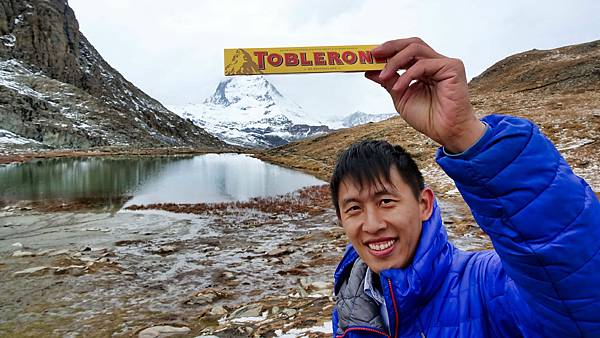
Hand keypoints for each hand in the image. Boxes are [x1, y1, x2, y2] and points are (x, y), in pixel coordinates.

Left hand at [366, 38, 485, 152]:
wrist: (446, 132)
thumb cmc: (428, 117)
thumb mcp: (400, 97)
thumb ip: (388, 82)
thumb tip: (370, 71)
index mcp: (424, 68)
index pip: (405, 51)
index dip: (388, 50)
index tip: (369, 56)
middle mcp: (435, 62)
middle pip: (411, 44)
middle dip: (390, 47)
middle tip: (373, 55)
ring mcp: (444, 63)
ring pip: (415, 49)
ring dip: (395, 61)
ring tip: (383, 75)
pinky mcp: (452, 68)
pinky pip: (423, 64)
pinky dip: (407, 75)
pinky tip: (399, 87)